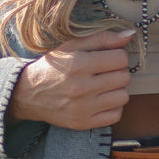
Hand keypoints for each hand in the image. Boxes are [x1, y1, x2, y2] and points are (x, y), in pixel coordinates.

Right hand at [6, 29, 133, 130]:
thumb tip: (130, 35)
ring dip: (116, 89)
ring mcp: (82, 108)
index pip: (121, 58)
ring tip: (102, 85)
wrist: (28, 94)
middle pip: (124, 77)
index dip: (117, 55)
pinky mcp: (83, 123)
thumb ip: (101, 38)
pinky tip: (100, 99)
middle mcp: (81, 87)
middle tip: (104, 71)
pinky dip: (112, 106)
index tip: (108, 58)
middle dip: (117, 72)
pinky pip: (116, 115)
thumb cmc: (52, 67)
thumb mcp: (71, 46)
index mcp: (78, 64)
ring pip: (123, 96)